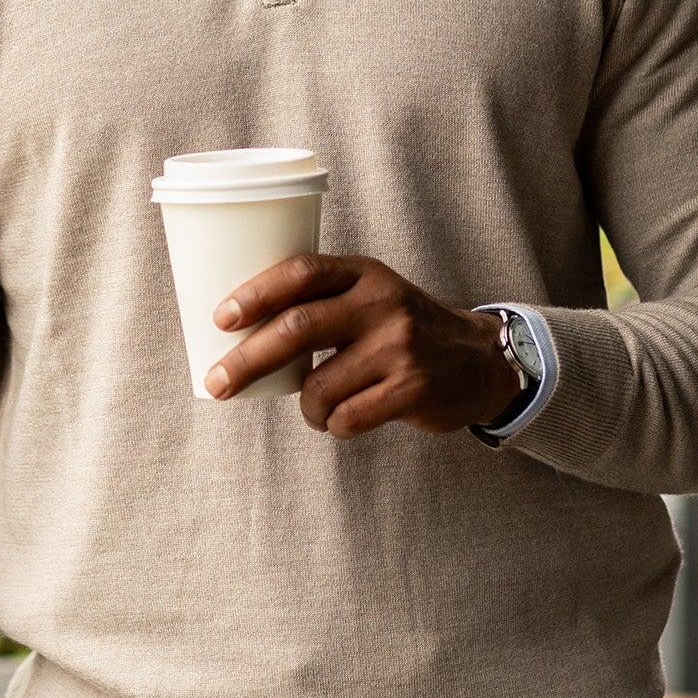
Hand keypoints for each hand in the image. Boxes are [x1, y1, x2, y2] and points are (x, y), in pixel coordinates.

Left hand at [204, 253, 524, 437]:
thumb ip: (323, 302)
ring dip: (306, 408)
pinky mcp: (412, 388)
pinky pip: (346, 418)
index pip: (302, 272)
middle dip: (247, 359)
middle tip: (218, 384)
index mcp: (365, 274)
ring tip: (318, 408)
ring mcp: (400, 346)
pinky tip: (344, 419)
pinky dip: (333, 425)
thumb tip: (239, 335)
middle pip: (298, 328)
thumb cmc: (402, 331)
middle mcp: (383, 303)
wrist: (479, 360)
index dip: (256, 294)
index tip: (221, 319)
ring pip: (318, 386)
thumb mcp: (372, 297)